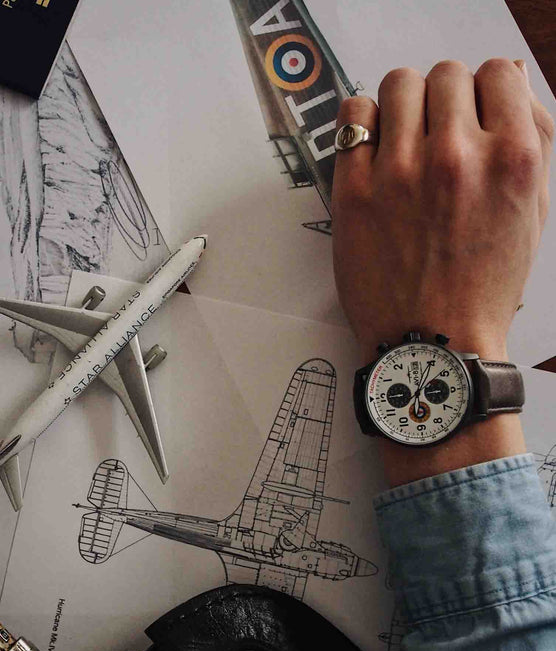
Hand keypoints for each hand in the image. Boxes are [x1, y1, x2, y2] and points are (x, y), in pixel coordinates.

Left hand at [332, 59, 552, 362]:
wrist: (432, 342)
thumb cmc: (481, 287)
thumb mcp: (533, 213)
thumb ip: (532, 139)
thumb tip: (513, 80)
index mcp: (513, 160)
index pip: (497, 73)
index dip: (484, 91)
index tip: (471, 113)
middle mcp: (457, 157)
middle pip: (445, 75)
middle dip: (443, 99)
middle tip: (435, 133)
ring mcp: (400, 172)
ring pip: (398, 84)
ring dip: (402, 103)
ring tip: (402, 139)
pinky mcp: (354, 190)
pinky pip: (352, 115)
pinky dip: (362, 121)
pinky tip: (372, 148)